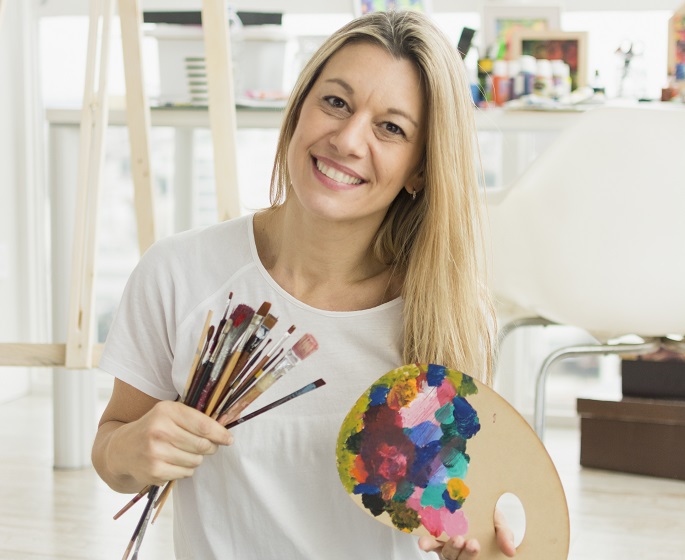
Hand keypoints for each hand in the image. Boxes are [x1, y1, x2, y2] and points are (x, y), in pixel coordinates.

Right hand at [107, 399, 233, 486]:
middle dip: (210, 447)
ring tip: (184, 453)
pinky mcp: (154, 471)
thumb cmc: (154, 427)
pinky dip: (185, 469)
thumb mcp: (170, 413)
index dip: (220, 434)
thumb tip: (227, 426)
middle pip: (202, 445)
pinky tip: (174, 462)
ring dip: (196, 459)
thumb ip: (195, 417)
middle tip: (208, 447)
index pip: (203, 425)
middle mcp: (159, 430)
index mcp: (166, 411)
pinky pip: (185, 473)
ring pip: (196, 461)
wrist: (121, 448)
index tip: (229, 439)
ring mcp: (155, 452)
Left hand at [418, 509, 515, 558]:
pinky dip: (427, 543)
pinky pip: (430, 542)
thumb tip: (511, 551)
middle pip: (457, 557)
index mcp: (473, 550)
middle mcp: (459, 551)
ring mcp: (446, 544)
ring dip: (447, 546)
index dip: (470, 555)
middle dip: (461, 551)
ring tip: (453, 538)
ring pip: (444, 552)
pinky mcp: (435, 535)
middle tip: (464, 540)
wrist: (479, 503)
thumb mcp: (501, 525)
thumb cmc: (490, 518)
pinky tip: (423, 541)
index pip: (470, 558)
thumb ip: (505, 536)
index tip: (474, 544)